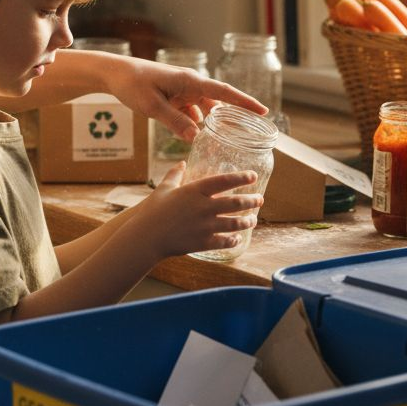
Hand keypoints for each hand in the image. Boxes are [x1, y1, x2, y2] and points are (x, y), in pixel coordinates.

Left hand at [101, 56, 267, 142]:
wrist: (114, 73)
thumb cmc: (132, 84)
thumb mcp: (152, 106)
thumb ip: (175, 121)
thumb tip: (196, 137)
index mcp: (189, 81)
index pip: (224, 92)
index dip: (244, 102)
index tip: (263, 111)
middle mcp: (190, 84)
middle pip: (219, 101)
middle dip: (235, 115)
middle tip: (252, 131)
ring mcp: (182, 90)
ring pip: (205, 108)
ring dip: (213, 122)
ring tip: (228, 139)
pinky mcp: (174, 96)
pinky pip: (191, 111)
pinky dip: (195, 123)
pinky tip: (197, 137)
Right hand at [131, 162, 262, 258]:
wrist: (146, 237)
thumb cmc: (153, 211)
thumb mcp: (164, 188)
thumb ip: (175, 174)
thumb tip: (182, 163)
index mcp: (195, 191)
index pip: (224, 181)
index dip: (241, 177)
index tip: (253, 176)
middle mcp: (204, 207)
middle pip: (236, 203)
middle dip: (251, 200)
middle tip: (259, 199)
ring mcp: (205, 226)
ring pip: (235, 223)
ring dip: (247, 221)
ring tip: (253, 219)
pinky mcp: (203, 242)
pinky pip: (225, 241)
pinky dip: (234, 239)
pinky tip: (237, 238)